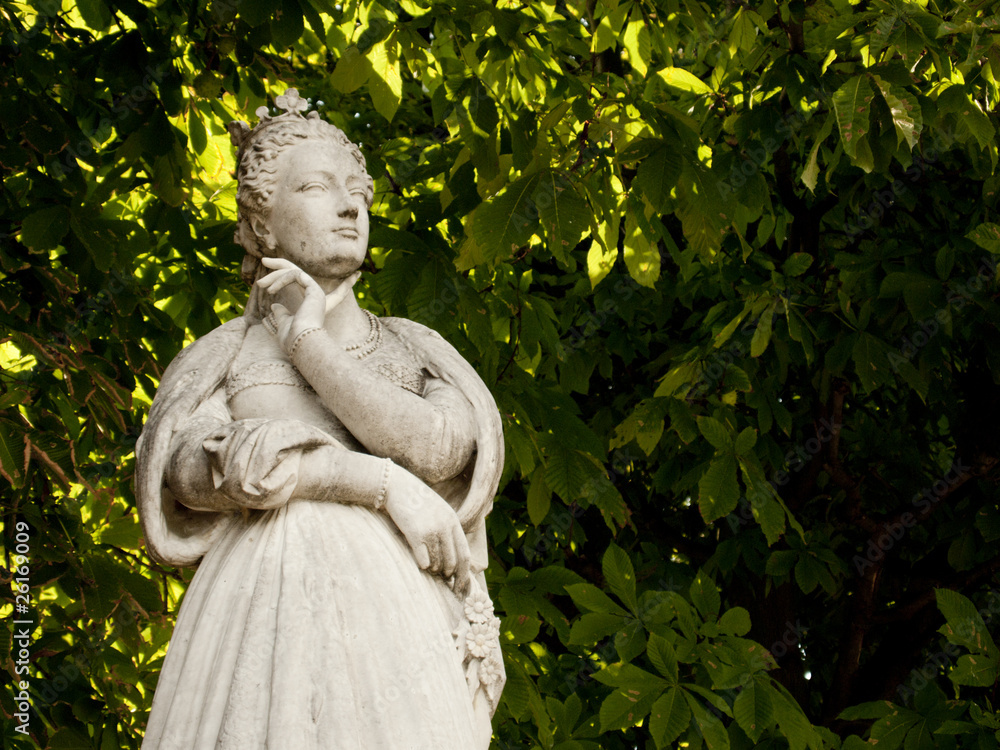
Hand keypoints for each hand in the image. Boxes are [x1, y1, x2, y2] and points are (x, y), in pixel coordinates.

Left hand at [258, 258, 359, 352]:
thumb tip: (274, 305)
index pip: (331, 292)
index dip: (344, 284)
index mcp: (315, 306)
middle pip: (300, 273)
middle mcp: (319, 297)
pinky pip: (295, 274)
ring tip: (260, 285)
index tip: (357, 276)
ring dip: (274, 276)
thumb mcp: (284, 323)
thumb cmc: (293, 339)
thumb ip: (282, 314)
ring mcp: (317, 292)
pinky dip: (280, 280)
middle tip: (264, 261)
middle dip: (281, 264)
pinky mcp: (314, 289)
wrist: (301, 342)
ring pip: (293, 271)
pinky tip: (270, 290)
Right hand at [383, 466, 471, 594]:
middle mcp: (446, 526)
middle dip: (448, 575)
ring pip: (437, 563)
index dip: (464, 574)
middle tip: (443, 579)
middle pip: (452, 562)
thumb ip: (449, 532)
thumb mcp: (440, 513)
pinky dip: (423, 565)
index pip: (465, 554)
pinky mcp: (416, 533)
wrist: (398, 487)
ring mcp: (431, 530)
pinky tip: (419, 560)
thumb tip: (453, 562)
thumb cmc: (417, 503)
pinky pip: (423, 560)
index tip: (461, 587)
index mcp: (454, 522)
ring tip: (429, 565)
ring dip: (434, 570)